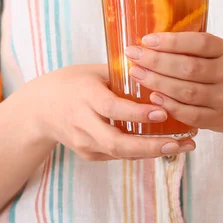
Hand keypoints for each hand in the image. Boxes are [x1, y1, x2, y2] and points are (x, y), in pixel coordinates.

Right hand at [22, 64, 195, 160]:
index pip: (112, 108)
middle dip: (150, 146)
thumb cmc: (72, 83)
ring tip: (184, 145)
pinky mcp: (88, 154)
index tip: (163, 112)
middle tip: (179, 142)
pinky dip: (143, 151)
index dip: (137, 114)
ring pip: (121, 153)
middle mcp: (82, 123)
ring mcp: (84, 142)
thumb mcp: (93, 72)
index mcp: (85, 96)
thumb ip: (123, 73)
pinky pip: (119, 154)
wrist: (39, 109)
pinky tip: (166, 146)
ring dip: (153, 152)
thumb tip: (160, 67)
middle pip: (117, 142)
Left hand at [125, 33, 222, 136]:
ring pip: (187, 91)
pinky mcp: (217, 120)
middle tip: (133, 55)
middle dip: (156, 61)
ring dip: (157, 82)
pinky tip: (153, 98)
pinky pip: (190, 114)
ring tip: (137, 74)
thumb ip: (192, 50)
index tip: (146, 39)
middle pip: (188, 67)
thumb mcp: (219, 57)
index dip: (171, 41)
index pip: (199, 43)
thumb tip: (149, 42)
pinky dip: (169, 105)